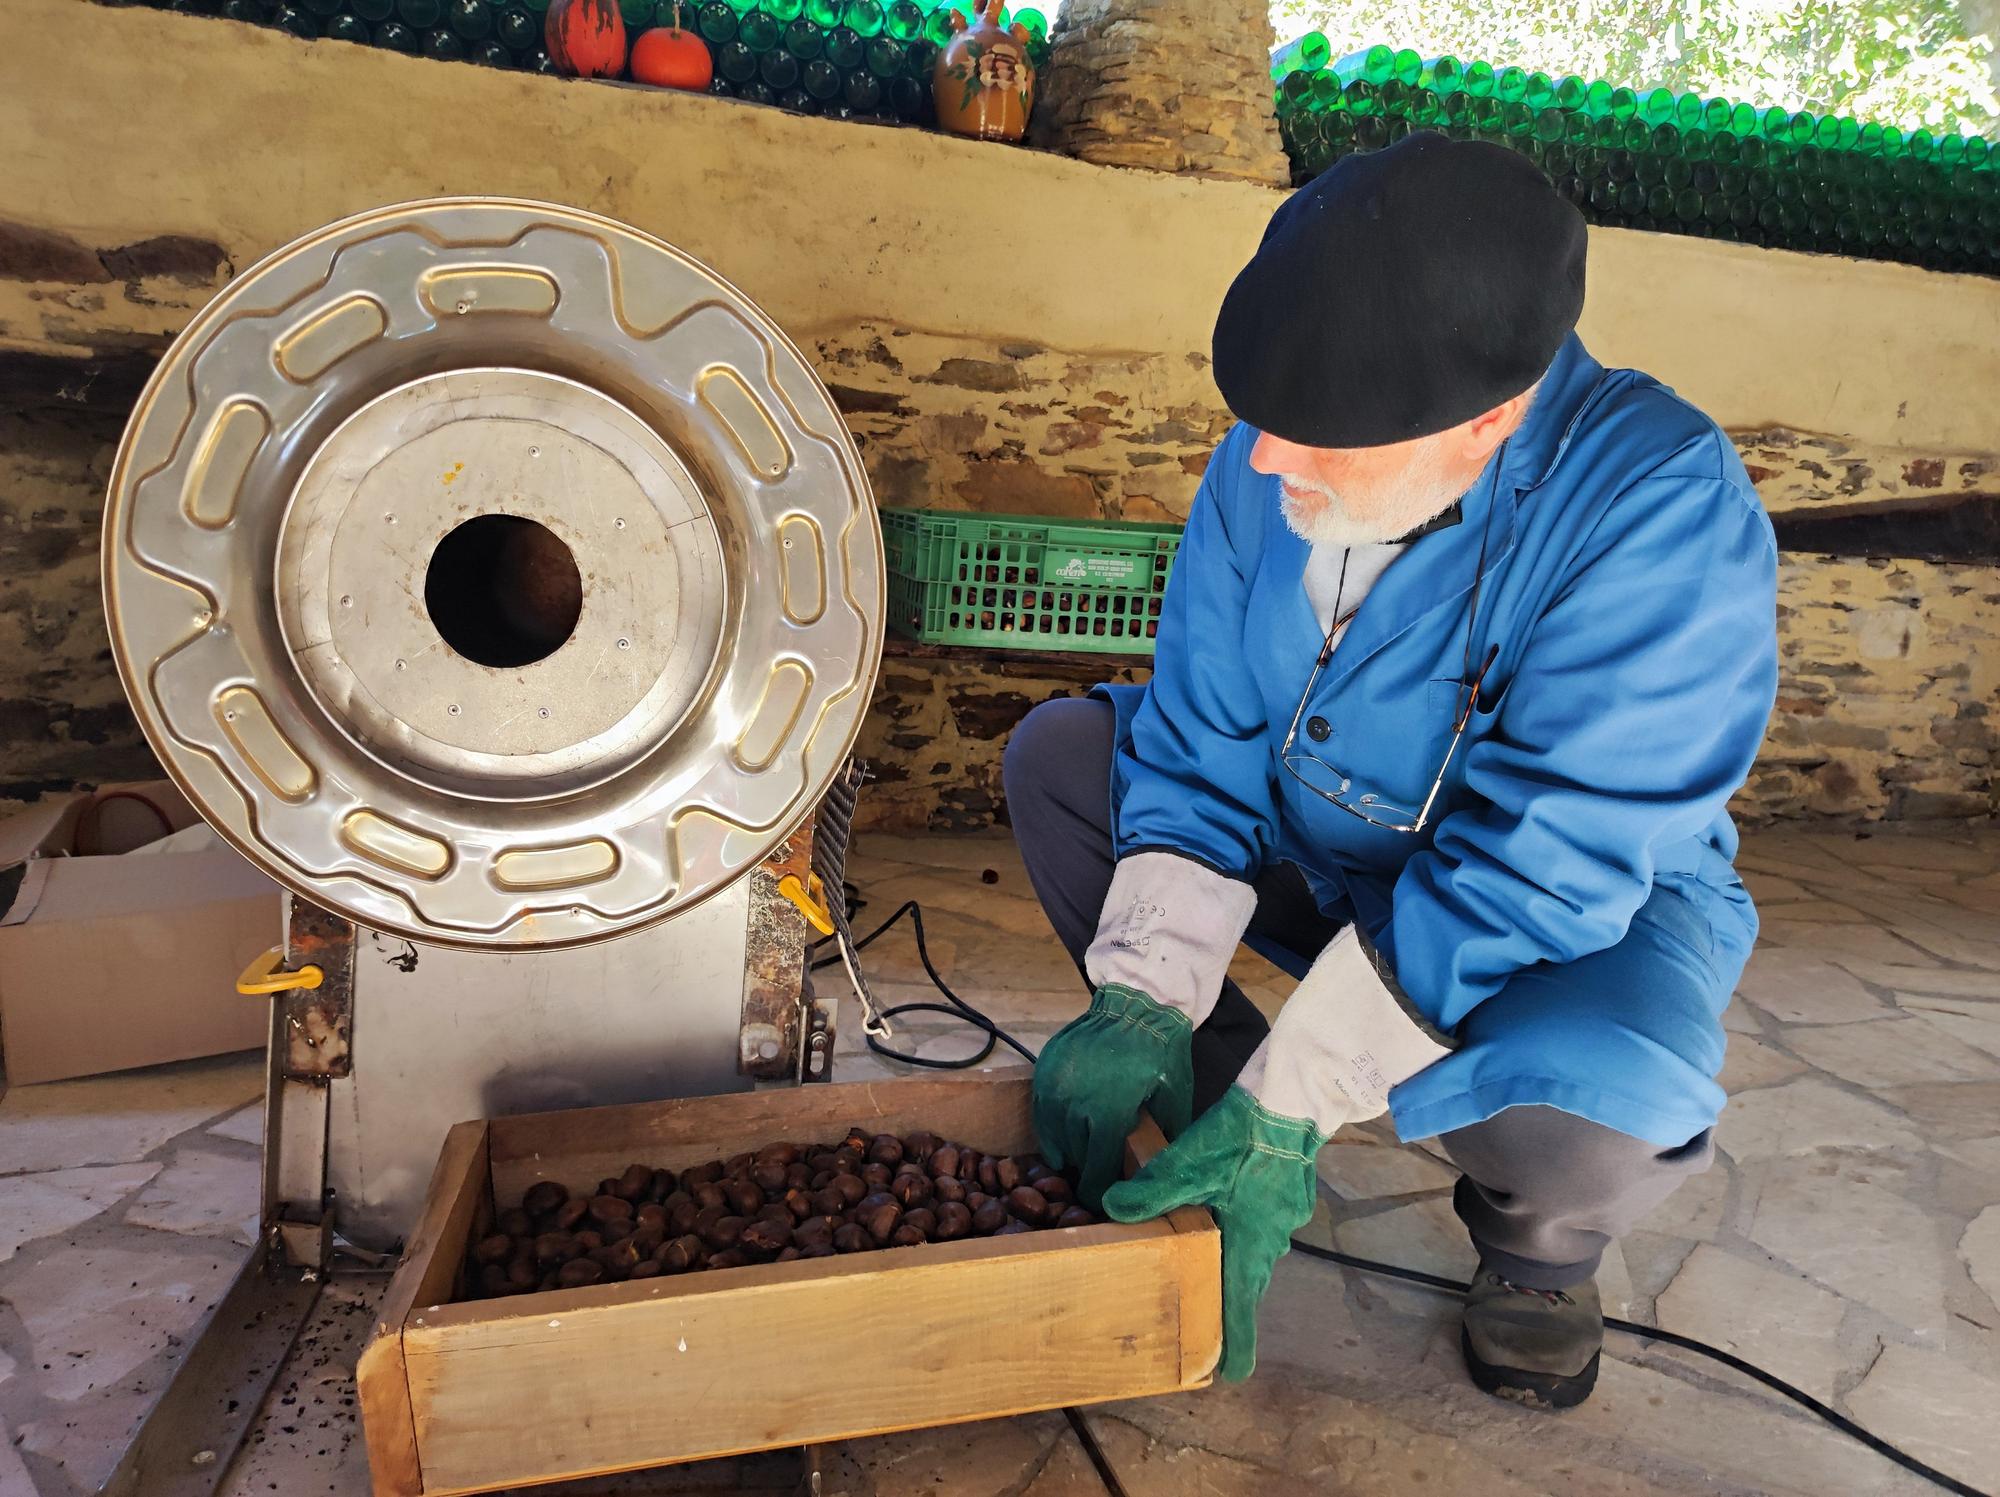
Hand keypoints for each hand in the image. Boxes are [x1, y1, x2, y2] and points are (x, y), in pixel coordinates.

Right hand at [1032, 985, 1194, 1209]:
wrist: (1136, 1005)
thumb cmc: (1161, 1055)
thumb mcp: (1174, 1099)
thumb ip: (1164, 1139)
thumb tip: (1163, 1175)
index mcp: (1107, 1115)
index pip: (1094, 1169)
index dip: (1097, 1190)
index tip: (1100, 1200)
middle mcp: (1074, 1104)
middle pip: (1074, 1156)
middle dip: (1087, 1168)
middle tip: (1098, 1173)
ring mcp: (1054, 1087)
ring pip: (1054, 1137)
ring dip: (1069, 1149)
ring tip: (1083, 1153)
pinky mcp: (1043, 1073)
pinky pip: (1042, 1114)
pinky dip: (1052, 1127)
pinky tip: (1065, 1133)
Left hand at [1101, 1086, 1319, 1380]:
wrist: (1289, 1101)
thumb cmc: (1239, 1140)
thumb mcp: (1185, 1166)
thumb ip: (1148, 1192)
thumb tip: (1111, 1209)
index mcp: (1247, 1246)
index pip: (1240, 1308)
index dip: (1235, 1342)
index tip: (1231, 1373)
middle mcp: (1270, 1241)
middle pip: (1246, 1280)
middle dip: (1228, 1297)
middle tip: (1209, 1312)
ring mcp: (1284, 1219)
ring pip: (1255, 1249)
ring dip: (1235, 1256)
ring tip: (1210, 1255)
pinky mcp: (1289, 1196)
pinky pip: (1263, 1222)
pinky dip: (1245, 1224)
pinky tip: (1229, 1202)